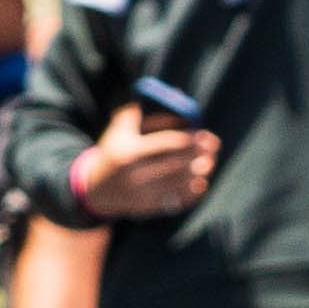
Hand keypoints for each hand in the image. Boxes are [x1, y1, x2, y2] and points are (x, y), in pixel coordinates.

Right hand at [72, 104, 223, 220]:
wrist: (95, 189)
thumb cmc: (114, 151)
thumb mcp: (118, 130)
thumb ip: (140, 113)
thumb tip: (173, 100)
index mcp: (127, 153)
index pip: (166, 144)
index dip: (189, 138)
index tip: (204, 133)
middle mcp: (134, 175)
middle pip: (177, 164)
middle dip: (199, 154)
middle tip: (213, 145)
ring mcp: (142, 194)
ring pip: (180, 182)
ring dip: (200, 171)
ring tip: (209, 161)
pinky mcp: (149, 208)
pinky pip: (178, 200)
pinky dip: (193, 191)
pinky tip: (200, 181)